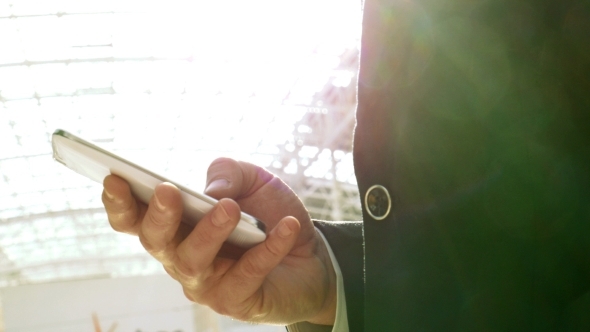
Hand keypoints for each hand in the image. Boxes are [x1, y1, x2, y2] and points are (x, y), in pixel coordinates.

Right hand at [101, 158, 336, 324]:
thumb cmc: (270, 214)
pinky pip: (247, 274)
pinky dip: (267, 249)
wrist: (312, 255)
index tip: (113, 178)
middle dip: (159, 216)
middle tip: (168, 191)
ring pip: (194, 261)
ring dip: (209, 232)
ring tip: (229, 208)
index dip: (120, 203)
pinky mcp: (236, 302)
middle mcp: (182, 257)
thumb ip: (228, 173)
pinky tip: (284, 226)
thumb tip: (211, 190)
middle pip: (157, 241)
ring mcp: (206, 284)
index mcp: (177, 226)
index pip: (137, 219)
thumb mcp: (253, 180)